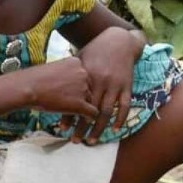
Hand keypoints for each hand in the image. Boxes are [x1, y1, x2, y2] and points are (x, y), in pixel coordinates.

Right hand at [27, 57, 98, 121]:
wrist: (27, 87)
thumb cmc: (34, 79)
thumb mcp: (54, 68)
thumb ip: (66, 73)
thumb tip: (69, 83)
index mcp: (77, 62)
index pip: (84, 75)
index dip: (78, 85)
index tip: (73, 90)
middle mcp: (83, 73)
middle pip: (89, 87)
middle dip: (82, 96)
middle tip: (74, 103)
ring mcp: (83, 88)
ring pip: (91, 100)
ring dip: (84, 107)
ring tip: (78, 114)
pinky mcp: (80, 104)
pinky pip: (93, 112)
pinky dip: (89, 117)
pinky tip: (86, 120)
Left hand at [74, 27, 145, 143]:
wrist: (119, 40)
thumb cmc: (96, 50)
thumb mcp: (81, 59)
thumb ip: (72, 76)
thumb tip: (55, 89)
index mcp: (87, 76)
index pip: (77, 102)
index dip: (70, 117)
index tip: (63, 130)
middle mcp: (101, 82)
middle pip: (91, 111)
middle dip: (83, 128)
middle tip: (76, 141)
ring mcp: (116, 84)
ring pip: (107, 112)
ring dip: (99, 129)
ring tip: (92, 141)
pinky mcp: (127, 85)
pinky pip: (125, 106)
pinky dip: (120, 119)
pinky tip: (114, 130)